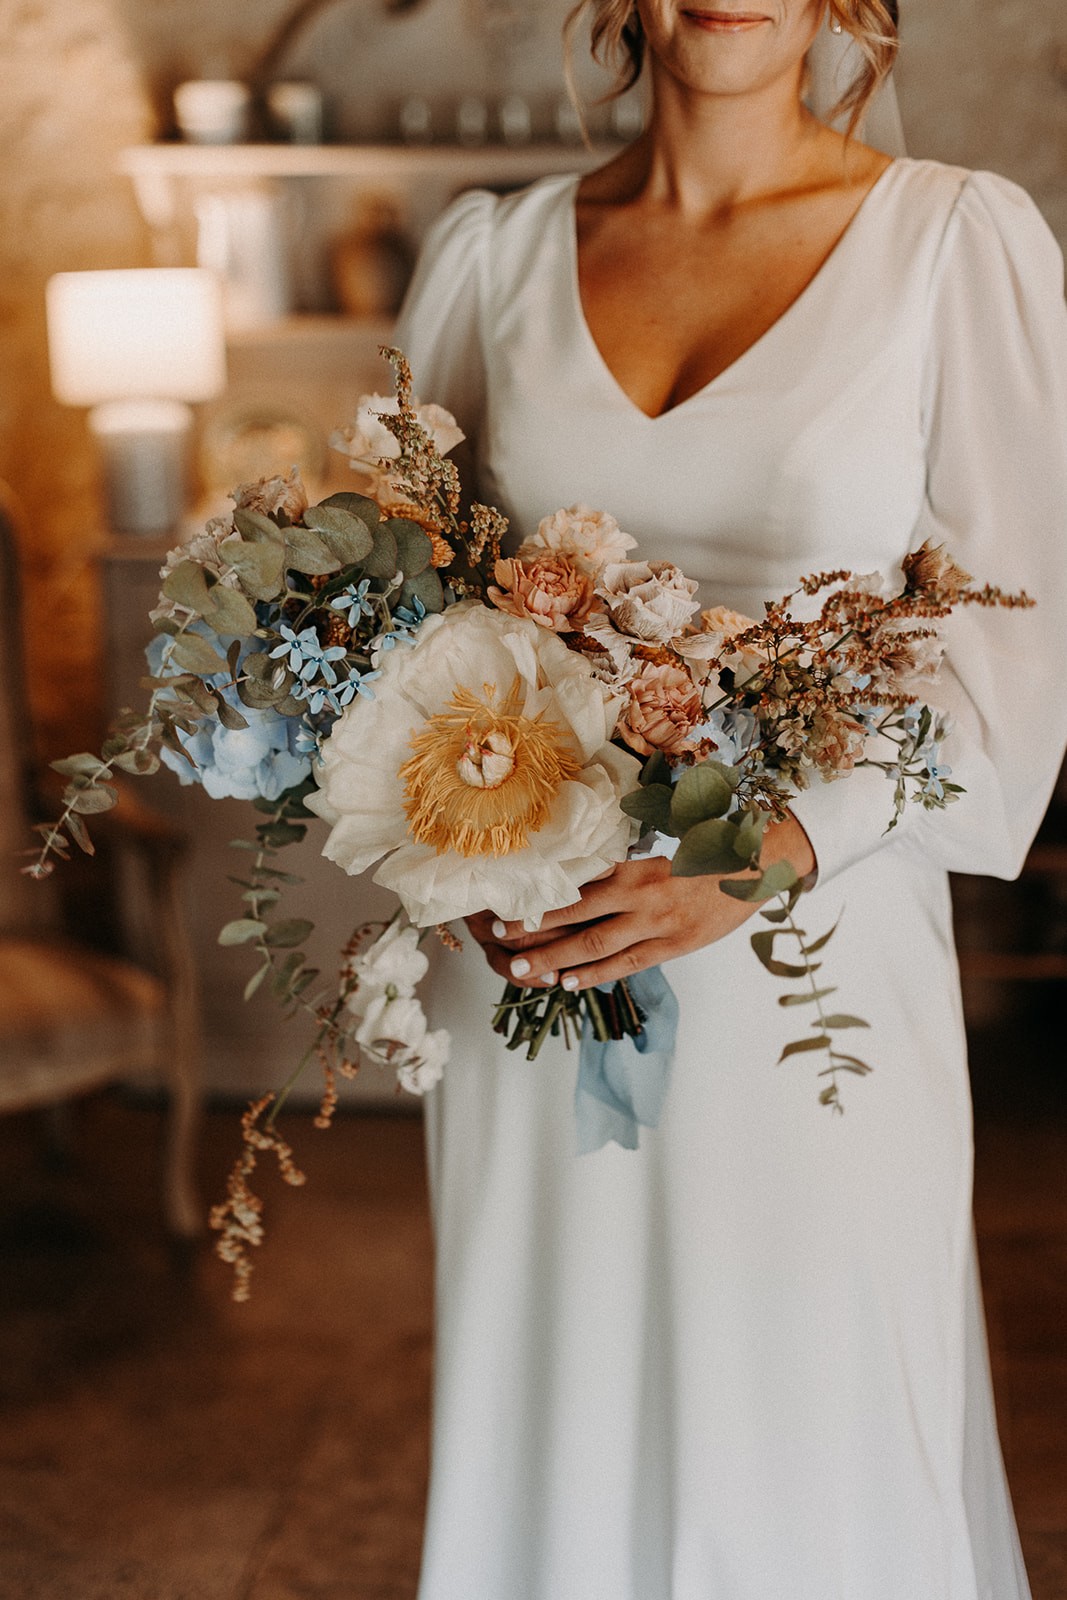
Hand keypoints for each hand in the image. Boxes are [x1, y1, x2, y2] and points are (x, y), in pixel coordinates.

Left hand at [466, 814, 814, 992]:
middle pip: (576, 917)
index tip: (508, 908)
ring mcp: (657, 925)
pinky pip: (626, 965)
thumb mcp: (661, 849)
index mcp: (635, 865)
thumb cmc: (704, 853)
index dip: (541, 901)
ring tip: (523, 970)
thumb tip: (581, 873)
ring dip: (556, 959)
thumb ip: (623, 865)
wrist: (756, 867)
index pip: (577, 886)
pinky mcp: (673, 946)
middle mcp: (641, 895)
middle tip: (501, 941)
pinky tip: (568, 983)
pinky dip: (595, 975)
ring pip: (596, 946)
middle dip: (535, 931)